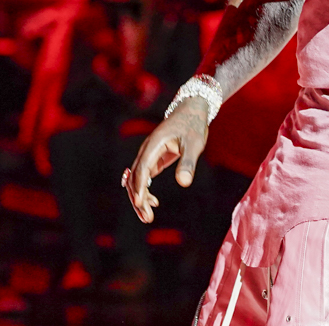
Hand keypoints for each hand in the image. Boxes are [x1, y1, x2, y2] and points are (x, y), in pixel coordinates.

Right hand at [124, 96, 209, 222]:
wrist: (191, 110)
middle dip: (138, 198)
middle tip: (147, 218)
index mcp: (154, 144)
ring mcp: (149, 154)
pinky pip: (143, 176)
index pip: (142, 169)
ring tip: (148, 217)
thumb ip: (188, 162)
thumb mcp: (194, 144)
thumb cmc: (193, 125)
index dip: (139, 187)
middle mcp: (147, 149)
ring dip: (139, 197)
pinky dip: (145, 190)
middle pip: (135, 176)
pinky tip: (154, 202)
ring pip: (137, 178)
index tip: (140, 203)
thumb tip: (184, 183)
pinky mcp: (154, 158)